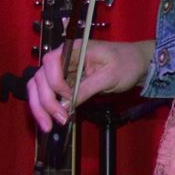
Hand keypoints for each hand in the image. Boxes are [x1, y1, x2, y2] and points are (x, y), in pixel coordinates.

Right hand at [25, 38, 151, 131]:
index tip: (68, 97)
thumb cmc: (126, 63)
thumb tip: (66, 105)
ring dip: (39, 106)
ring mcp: (61, 71)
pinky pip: (48, 94)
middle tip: (58, 120)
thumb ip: (87, 89)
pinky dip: (46, 108)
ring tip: (48, 125)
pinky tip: (51, 120)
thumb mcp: (109, 77)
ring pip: (38, 87)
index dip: (55, 82)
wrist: (136, 64)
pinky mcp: (64, 83)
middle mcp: (62, 59)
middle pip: (40, 77)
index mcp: (73, 49)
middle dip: (44, 101)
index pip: (51, 63)